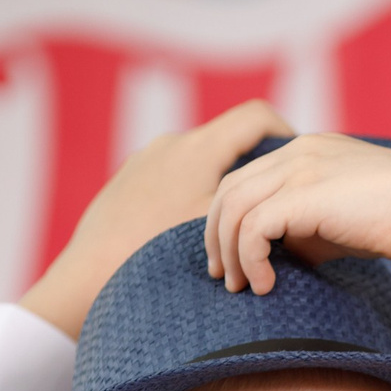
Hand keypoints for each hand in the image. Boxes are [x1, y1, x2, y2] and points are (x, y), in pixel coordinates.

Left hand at [20, 99, 293, 337]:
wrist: (90, 273)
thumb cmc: (160, 250)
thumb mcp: (225, 229)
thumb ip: (262, 206)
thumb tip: (298, 199)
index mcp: (200, 148)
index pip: (258, 117)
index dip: (287, 132)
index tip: (300, 160)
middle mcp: (172, 143)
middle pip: (229, 140)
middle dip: (256, 166)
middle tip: (276, 203)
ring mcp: (147, 159)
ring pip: (202, 160)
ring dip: (224, 183)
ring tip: (235, 224)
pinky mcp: (130, 179)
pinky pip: (175, 175)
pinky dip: (195, 192)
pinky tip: (197, 230)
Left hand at [206, 134, 390, 295]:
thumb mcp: (345, 219)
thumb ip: (310, 228)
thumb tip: (281, 256)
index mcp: (307, 149)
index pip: (246, 178)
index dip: (230, 219)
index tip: (234, 257)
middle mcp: (296, 151)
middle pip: (228, 190)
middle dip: (217, 236)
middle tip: (224, 277)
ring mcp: (298, 168)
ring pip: (233, 207)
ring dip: (230, 252)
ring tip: (240, 287)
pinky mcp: (304, 195)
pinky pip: (254, 227)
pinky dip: (251, 259)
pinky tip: (266, 285)